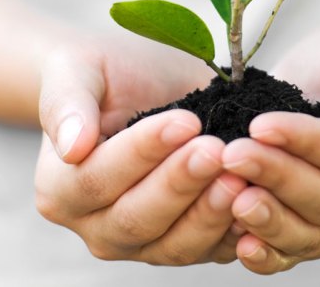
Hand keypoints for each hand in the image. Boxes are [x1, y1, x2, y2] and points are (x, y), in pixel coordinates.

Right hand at [35, 38, 245, 263]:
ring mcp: (142, 245)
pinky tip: (260, 198)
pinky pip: (212, 250)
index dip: (143, 153)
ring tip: (242, 174)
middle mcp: (96, 228)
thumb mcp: (77, 71)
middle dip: (181, 184)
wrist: (139, 86)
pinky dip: (237, 229)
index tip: (185, 121)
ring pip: (176, 245)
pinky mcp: (185, 247)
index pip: (98, 179)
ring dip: (212, 213)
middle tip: (218, 150)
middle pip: (137, 219)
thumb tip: (72, 145)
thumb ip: (67, 104)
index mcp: (59, 190)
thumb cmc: (104, 74)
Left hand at [221, 28, 319, 273]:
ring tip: (229, 196)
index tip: (262, 125)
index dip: (306, 143)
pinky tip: (238, 244)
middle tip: (231, 155)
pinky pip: (290, 256)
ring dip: (266, 219)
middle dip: (275, 177)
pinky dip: (264, 255)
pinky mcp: (314, 238)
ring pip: (307, 234)